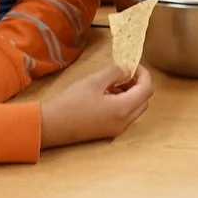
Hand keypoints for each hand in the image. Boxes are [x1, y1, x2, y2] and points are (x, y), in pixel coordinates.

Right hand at [39, 62, 155, 148]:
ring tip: (111, 83)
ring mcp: (116, 129)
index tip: (133, 64)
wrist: (51, 125)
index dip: (144, 74)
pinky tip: (104, 95)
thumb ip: (115, 72)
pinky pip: (123, 116)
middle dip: (138, 84)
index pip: (147, 89)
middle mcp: (124, 122)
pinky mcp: (107, 132)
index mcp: (123, 109)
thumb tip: (128, 70)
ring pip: (134, 109)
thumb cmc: (71, 102)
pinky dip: (121, 103)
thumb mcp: (94, 81)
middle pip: (143, 100)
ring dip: (129, 94)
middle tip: (123, 73)